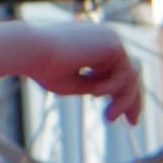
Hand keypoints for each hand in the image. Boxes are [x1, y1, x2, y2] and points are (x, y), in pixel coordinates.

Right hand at [21, 20, 145, 125]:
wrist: (31, 51)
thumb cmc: (43, 68)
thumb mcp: (74, 83)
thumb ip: (94, 85)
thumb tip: (113, 94)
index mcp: (91, 45)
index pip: (116, 70)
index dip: (122, 94)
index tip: (120, 116)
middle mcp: (103, 39)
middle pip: (128, 73)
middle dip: (131, 100)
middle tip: (131, 123)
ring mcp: (109, 39)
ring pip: (130, 76)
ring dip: (122, 100)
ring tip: (109, 116)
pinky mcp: (113, 43)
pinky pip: (125, 74)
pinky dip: (113, 88)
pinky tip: (94, 92)